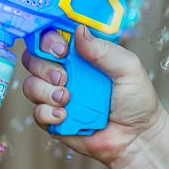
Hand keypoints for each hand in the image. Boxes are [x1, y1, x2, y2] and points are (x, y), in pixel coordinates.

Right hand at [19, 26, 168, 168]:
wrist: (135, 137)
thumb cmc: (137, 101)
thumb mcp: (128, 68)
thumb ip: (103, 50)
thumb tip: (79, 31)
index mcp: (82, 56)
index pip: (53, 39)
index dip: (48, 40)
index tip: (61, 50)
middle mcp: (65, 73)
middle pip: (33, 60)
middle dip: (45, 67)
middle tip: (64, 77)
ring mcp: (56, 96)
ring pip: (30, 86)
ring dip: (45, 91)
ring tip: (67, 99)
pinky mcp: (52, 119)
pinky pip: (36, 112)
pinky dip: (47, 113)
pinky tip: (64, 116)